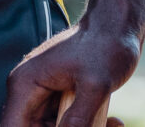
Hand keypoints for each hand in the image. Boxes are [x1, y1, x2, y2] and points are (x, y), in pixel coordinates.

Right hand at [0, 21, 139, 126]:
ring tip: (110, 124)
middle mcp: (29, 92)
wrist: (118, 27)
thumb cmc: (105, 46)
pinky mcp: (59, 98)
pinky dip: (88, 126)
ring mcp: (44, 96)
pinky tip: (113, 121)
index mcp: (25, 85)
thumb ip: (78, 119)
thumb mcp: (95, 86)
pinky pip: (66, 124)